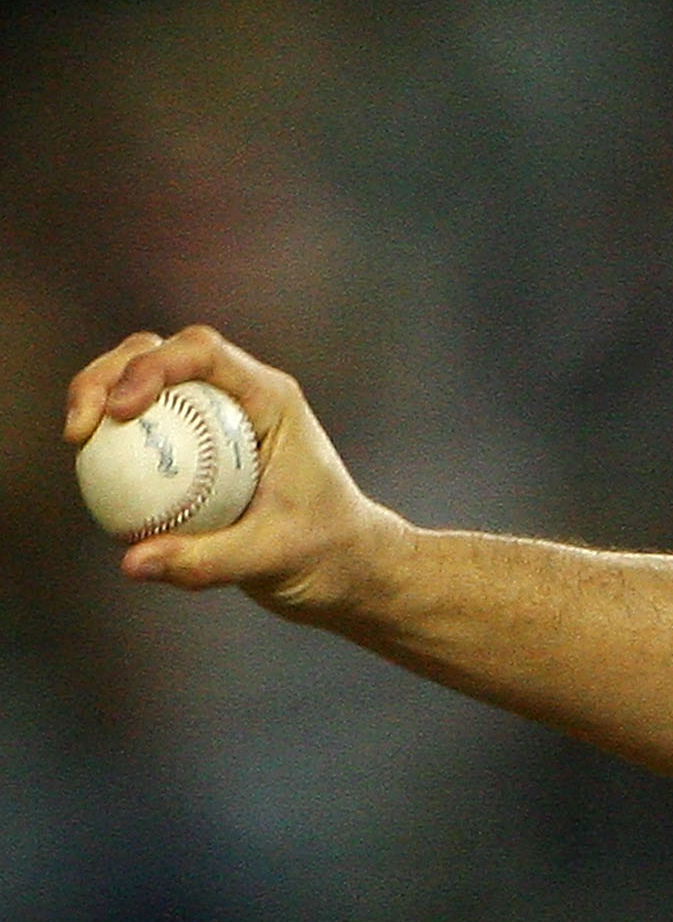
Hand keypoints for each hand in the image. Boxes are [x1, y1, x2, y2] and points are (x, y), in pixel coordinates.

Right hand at [63, 325, 408, 621]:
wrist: (345, 567)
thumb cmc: (324, 554)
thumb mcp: (270, 559)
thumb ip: (204, 560)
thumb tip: (130, 562)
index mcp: (270, 399)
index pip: (204, 353)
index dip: (151, 367)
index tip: (117, 412)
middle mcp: (240, 396)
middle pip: (160, 353)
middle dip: (108, 374)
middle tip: (79, 429)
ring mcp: (215, 418)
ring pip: (145, 382)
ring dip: (100, 397)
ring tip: (77, 442)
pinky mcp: (196, 446)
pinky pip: (144, 428)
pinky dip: (113, 439)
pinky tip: (90, 471)